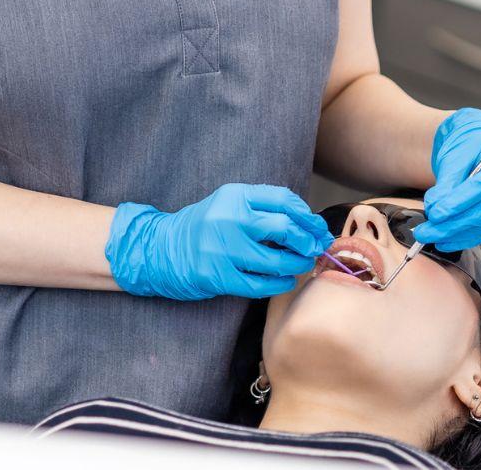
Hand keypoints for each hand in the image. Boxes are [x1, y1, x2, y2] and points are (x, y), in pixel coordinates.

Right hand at [105, 183, 333, 300]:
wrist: (163, 249)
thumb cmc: (204, 227)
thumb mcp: (228, 204)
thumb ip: (261, 208)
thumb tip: (307, 222)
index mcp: (235, 197)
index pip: (283, 200)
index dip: (307, 215)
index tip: (317, 226)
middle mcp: (229, 220)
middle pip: (284, 227)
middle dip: (307, 240)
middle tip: (315, 247)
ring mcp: (223, 250)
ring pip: (277, 260)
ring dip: (298, 264)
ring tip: (303, 264)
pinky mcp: (219, 276)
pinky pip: (261, 284)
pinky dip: (281, 283)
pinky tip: (286, 280)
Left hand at [416, 108, 480, 251]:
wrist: (479, 146)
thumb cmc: (469, 146)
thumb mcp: (454, 155)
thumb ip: (446, 183)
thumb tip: (435, 209)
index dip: (458, 203)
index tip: (435, 213)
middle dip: (454, 225)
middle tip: (426, 232)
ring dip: (457, 235)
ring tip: (431, 236)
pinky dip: (466, 238)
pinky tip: (446, 241)